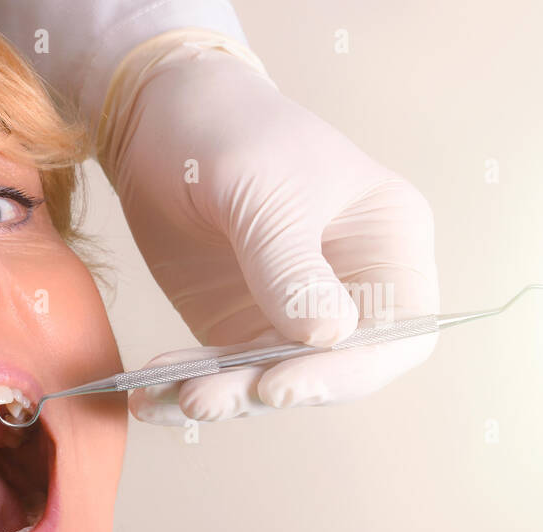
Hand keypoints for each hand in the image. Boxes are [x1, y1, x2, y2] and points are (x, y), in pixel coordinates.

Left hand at [100, 32, 439, 423]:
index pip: (398, 333)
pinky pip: (219, 373)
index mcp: (387, 244)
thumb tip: (327, 338)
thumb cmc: (231, 132)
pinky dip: (183, 387)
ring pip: (268, 382)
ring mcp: (289, 313)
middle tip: (203, 397)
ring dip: (219, 396)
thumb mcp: (264, 190)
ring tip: (170, 397)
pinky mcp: (235, 326)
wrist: (158, 120)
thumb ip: (290, 264)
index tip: (282, 384)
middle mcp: (349, 289)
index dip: (349, 371)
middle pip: (330, 371)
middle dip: (266, 391)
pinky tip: (147, 398)